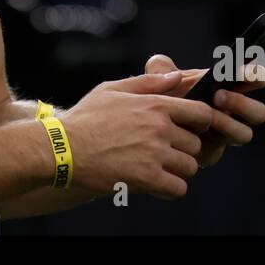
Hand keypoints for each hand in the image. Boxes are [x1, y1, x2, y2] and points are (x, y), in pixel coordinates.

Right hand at [58, 71, 214, 198]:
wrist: (61, 148)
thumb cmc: (85, 117)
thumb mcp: (112, 89)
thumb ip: (148, 83)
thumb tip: (178, 76)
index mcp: (154, 105)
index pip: (202, 113)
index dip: (200, 123)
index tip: (189, 130)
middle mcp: (159, 128)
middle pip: (195, 144)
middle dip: (183, 149)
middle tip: (166, 153)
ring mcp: (154, 154)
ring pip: (189, 167)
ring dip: (177, 170)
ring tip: (158, 168)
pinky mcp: (146, 178)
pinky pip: (178, 188)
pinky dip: (170, 189)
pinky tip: (156, 183)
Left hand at [144, 54, 264, 167]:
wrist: (143, 131)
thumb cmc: (158, 100)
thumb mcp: (157, 80)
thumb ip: (160, 69)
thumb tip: (166, 67)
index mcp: (227, 86)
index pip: (254, 78)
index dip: (256, 75)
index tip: (245, 73)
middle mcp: (232, 112)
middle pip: (259, 112)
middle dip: (242, 103)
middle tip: (217, 95)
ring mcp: (224, 134)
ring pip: (244, 134)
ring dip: (228, 124)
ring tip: (207, 117)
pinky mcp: (211, 152)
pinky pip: (218, 151)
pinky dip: (207, 143)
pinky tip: (190, 135)